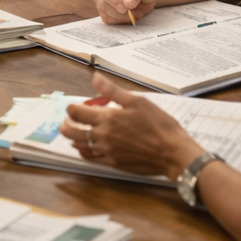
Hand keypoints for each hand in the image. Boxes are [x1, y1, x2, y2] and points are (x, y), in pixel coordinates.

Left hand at [59, 73, 202, 179]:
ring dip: (74, 137)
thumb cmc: (159, 125)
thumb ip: (112, 91)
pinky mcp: (114, 163)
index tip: (77, 105)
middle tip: (71, 118)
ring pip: (79, 146)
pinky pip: (91, 158)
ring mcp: (107, 151)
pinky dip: (85, 151)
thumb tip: (94, 77)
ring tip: (78, 131)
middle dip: (67, 123)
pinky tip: (88, 147)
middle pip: (72, 131)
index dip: (72, 107)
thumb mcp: (137, 101)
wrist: (173, 153)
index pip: (76, 112)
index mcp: (108, 118)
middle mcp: (103, 136)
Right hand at [93, 0, 161, 21]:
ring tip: (137, 13)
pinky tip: (131, 16)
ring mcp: (103, 1)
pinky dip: (121, 21)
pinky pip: (108, 20)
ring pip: (105, 14)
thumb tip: (127, 4)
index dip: (113, 1)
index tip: (125, 8)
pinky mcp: (106, 12)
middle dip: (119, 12)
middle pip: (102, 4)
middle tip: (136, 13)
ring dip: (122, 17)